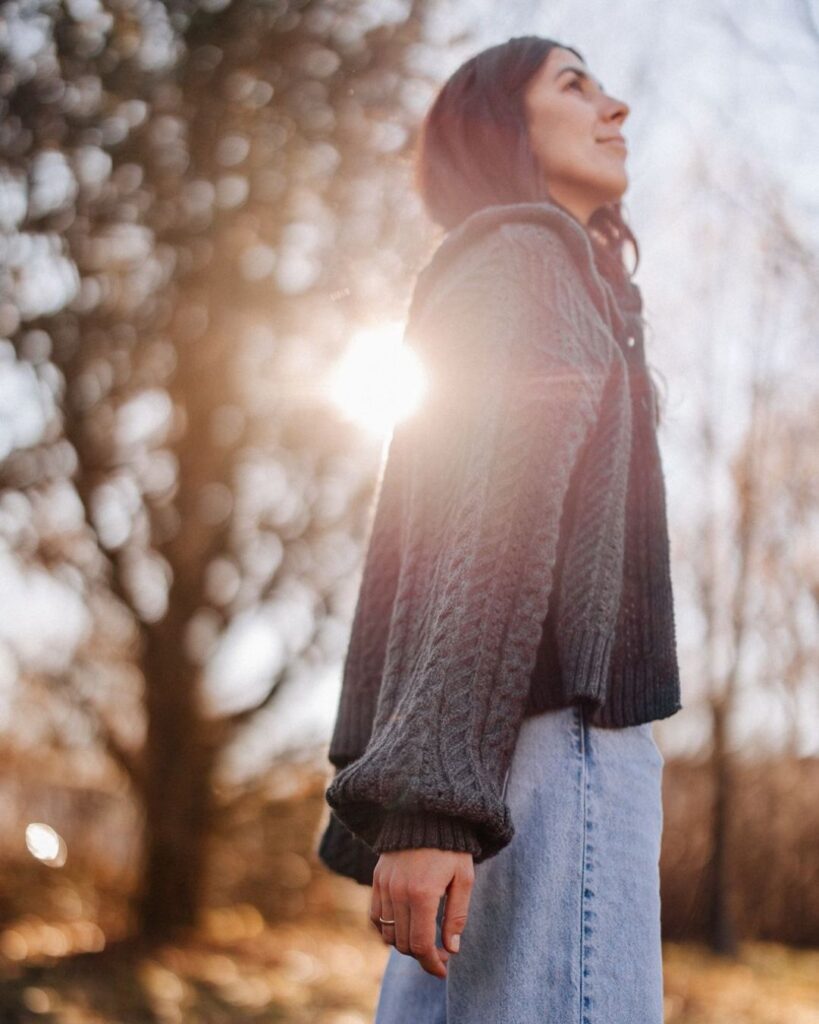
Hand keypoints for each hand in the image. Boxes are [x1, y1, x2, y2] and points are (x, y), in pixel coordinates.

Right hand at [370, 848, 474, 978]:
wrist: (426, 814)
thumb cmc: (451, 847)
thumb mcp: (464, 878)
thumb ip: (457, 916)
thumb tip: (451, 949)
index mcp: (423, 894)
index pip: (421, 945)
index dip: (432, 964)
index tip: (443, 970)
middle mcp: (399, 893)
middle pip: (404, 944)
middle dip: (422, 956)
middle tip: (440, 952)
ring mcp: (384, 886)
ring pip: (387, 934)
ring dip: (405, 944)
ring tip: (423, 938)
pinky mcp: (377, 880)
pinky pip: (375, 916)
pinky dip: (386, 929)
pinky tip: (403, 927)